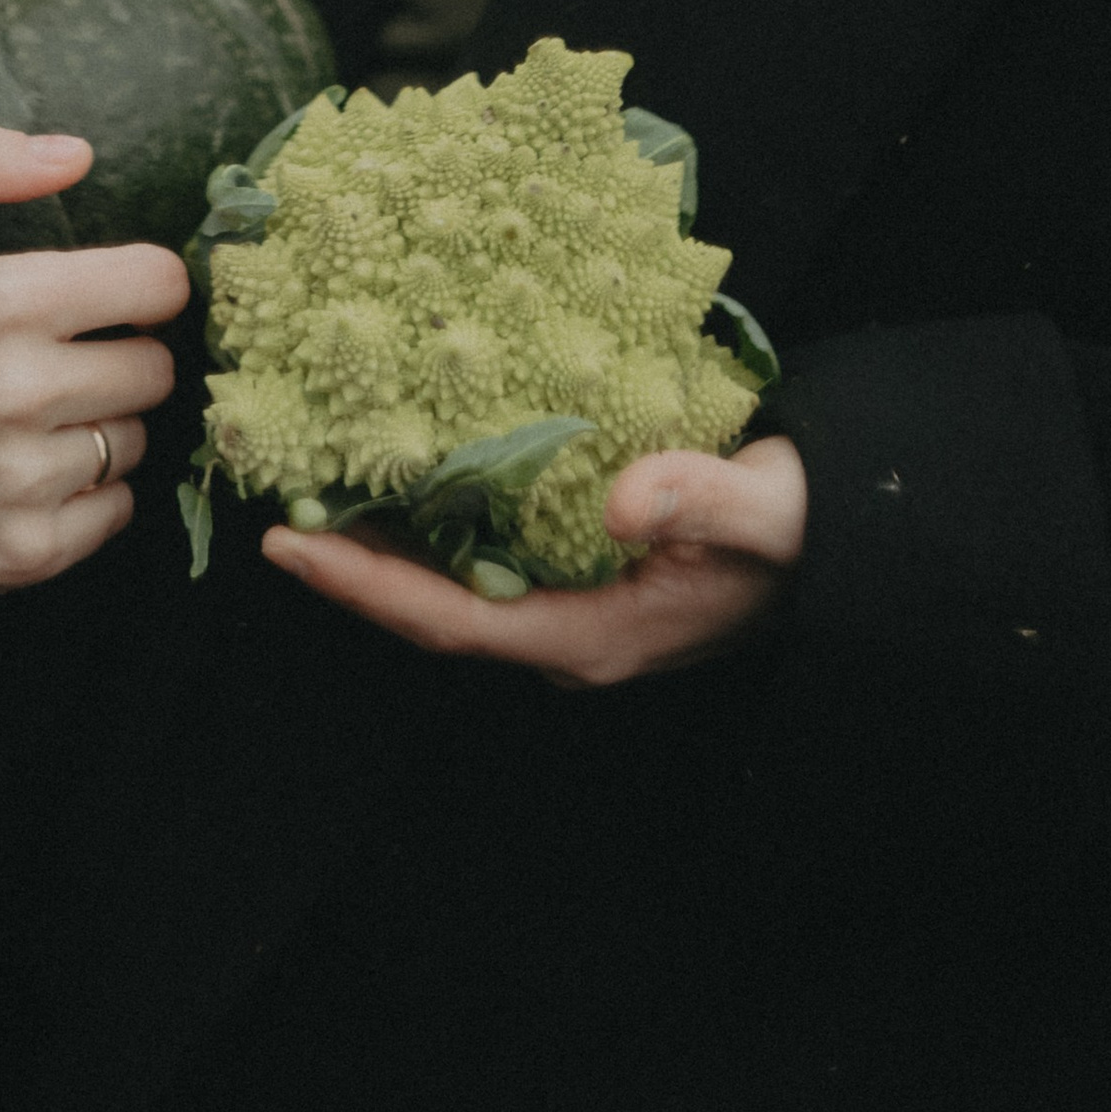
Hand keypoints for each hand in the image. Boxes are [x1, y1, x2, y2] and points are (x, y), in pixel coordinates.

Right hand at [0, 121, 189, 598]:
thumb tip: (78, 154)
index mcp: (1, 300)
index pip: (155, 285)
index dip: (145, 286)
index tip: (118, 297)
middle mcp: (20, 391)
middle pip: (155, 369)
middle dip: (122, 356)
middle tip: (66, 360)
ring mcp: (21, 479)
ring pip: (134, 441)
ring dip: (99, 427)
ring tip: (33, 421)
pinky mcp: (20, 552)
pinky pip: (113, 511)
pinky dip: (87, 496)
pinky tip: (27, 475)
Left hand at [261, 435, 808, 689]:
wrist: (839, 543)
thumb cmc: (802, 529)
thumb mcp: (764, 509)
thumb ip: (699, 498)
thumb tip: (619, 501)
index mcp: (595, 636)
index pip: (453, 622)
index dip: (365, 587)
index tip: (287, 547)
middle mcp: (570, 636)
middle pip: (433, 611)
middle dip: (352, 567)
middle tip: (271, 508)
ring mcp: (573, 611)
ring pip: (452, 588)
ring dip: (384, 546)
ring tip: (309, 487)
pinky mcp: (580, 578)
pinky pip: (483, 561)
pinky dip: (431, 524)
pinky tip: (398, 475)